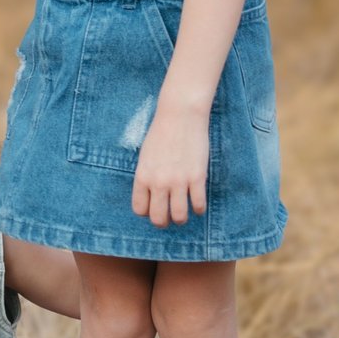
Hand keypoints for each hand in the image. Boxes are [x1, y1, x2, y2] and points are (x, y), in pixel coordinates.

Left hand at [132, 102, 210, 226]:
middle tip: (169, 217)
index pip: (140, 209)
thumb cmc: (162, 132)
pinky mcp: (197, 177)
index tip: (154, 208)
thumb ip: (147, 176)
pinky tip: (198, 204)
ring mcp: (178, 181)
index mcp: (143, 176)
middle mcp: (158, 182)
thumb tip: (152, 195)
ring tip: (184, 213)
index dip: (147, 212)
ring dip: (181, 219)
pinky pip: (198, 205)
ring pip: (179, 216)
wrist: (180, 115)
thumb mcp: (146, 156)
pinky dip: (198, 209)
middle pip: (158, 218)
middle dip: (163, 222)